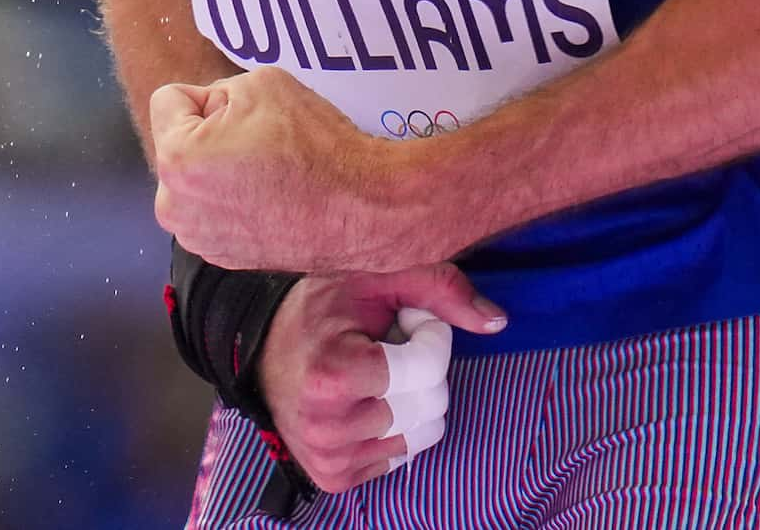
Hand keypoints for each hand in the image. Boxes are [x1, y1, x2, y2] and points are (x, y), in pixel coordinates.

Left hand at [151, 67, 416, 271]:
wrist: (358, 208)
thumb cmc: (313, 144)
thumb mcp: (261, 83)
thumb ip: (218, 90)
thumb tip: (210, 111)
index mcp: (176, 160)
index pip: (169, 100)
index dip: (209, 95)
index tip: (245, 113)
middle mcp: (174, 207)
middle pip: (179, 142)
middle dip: (210, 134)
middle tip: (258, 140)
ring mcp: (197, 238)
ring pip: (196, 177)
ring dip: (219, 168)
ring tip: (267, 170)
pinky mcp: (221, 257)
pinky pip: (214, 209)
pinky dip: (234, 199)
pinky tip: (271, 196)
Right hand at [256, 261, 505, 493]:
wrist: (261, 349)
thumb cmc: (322, 309)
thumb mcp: (376, 281)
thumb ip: (439, 291)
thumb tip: (498, 321)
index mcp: (335, 373)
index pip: (430, 366)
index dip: (429, 334)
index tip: (403, 320)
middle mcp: (329, 425)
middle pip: (432, 403)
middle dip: (424, 368)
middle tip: (388, 346)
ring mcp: (331, 457)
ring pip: (423, 433)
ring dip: (413, 398)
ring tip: (377, 373)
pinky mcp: (334, 477)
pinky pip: (402, 455)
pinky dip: (396, 425)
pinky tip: (367, 400)